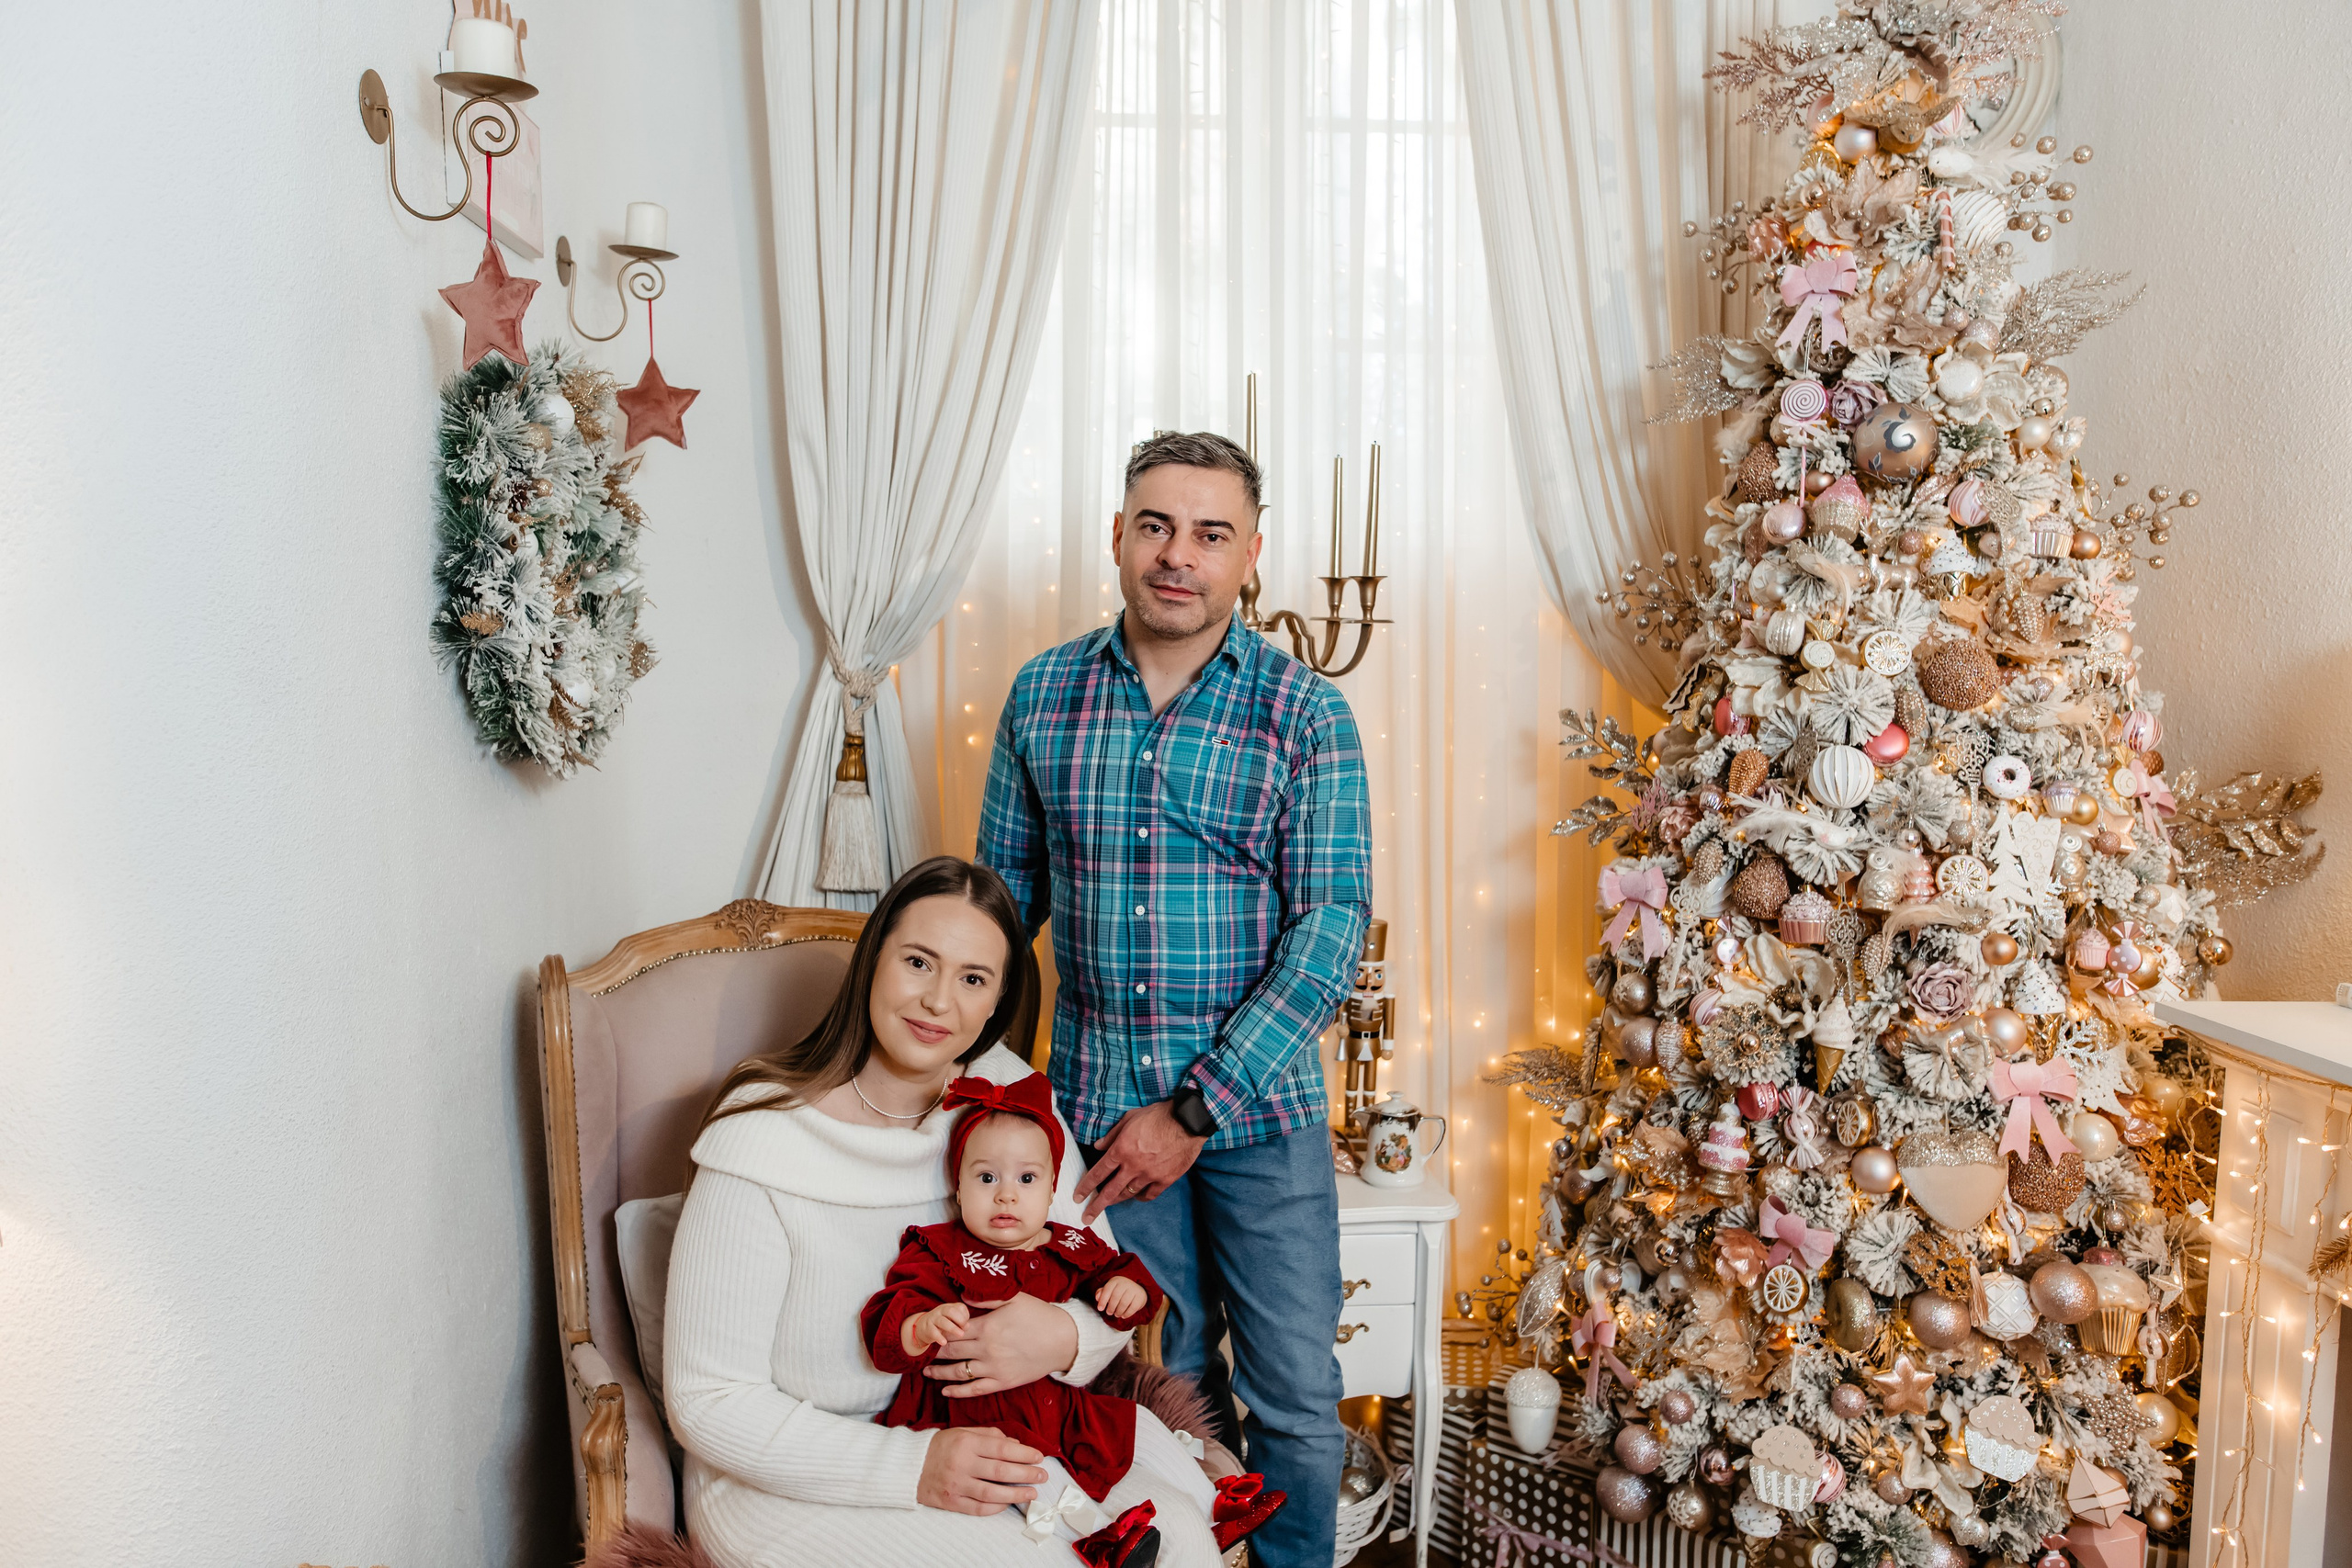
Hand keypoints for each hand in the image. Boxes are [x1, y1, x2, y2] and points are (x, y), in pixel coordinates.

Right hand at [903, 1300, 970, 1356]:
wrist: (921, 1327)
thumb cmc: (941, 1324)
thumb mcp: (951, 1320)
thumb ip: (960, 1322)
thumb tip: (967, 1326)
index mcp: (948, 1307)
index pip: (960, 1307)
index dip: (965, 1315)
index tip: (965, 1325)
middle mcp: (940, 1311)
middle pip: (951, 1311)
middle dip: (960, 1319)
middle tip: (964, 1329)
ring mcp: (933, 1319)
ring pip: (942, 1321)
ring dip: (953, 1328)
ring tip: (961, 1335)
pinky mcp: (927, 1328)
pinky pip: (933, 1332)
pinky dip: (939, 1337)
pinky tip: (944, 1342)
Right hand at [915, 1425, 1047, 1514]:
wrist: (908, 1466)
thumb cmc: (940, 1446)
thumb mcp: (963, 1432)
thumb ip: (990, 1436)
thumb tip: (1016, 1444)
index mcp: (966, 1442)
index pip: (1001, 1448)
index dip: (1024, 1454)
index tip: (1039, 1457)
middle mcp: (961, 1463)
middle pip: (1000, 1470)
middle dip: (1026, 1474)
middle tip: (1042, 1475)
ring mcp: (955, 1485)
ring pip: (992, 1492)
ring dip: (1016, 1494)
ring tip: (1032, 1493)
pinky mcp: (950, 1502)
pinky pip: (977, 1508)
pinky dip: (996, 1506)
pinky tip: (1008, 1502)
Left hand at [924, 1291, 1078, 1396]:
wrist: (1062, 1340)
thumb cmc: (1039, 1316)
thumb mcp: (1014, 1298)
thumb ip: (986, 1298)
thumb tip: (961, 1297)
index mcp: (987, 1326)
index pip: (953, 1331)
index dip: (938, 1332)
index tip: (925, 1332)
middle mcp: (987, 1349)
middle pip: (951, 1352)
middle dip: (933, 1352)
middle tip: (918, 1352)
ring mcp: (994, 1368)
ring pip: (958, 1373)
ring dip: (938, 1373)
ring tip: (925, 1371)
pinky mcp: (1003, 1382)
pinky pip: (975, 1390)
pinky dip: (957, 1392)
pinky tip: (945, 1391)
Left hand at [1074, 1100, 1206, 1221]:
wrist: (1187, 1121)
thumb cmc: (1158, 1115)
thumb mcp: (1130, 1118)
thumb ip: (1112, 1135)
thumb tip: (1098, 1146)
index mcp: (1121, 1149)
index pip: (1098, 1172)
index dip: (1086, 1186)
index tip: (1078, 1197)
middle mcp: (1133, 1166)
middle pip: (1110, 1191)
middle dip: (1096, 1206)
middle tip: (1086, 1217)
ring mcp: (1149, 1175)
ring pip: (1128, 1193)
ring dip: (1117, 1199)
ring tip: (1109, 1204)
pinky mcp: (1165, 1179)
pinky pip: (1148, 1195)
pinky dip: (1140, 1197)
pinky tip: (1136, 1196)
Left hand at [1094, 1277, 1147, 1319]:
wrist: (1137, 1289)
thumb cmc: (1119, 1291)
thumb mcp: (1110, 1289)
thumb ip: (1101, 1293)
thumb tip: (1097, 1298)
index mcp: (1116, 1280)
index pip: (1107, 1289)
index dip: (1103, 1300)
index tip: (1100, 1309)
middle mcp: (1125, 1283)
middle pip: (1116, 1296)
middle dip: (1111, 1307)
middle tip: (1109, 1313)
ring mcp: (1134, 1289)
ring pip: (1124, 1302)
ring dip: (1118, 1311)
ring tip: (1116, 1314)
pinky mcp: (1140, 1296)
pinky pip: (1133, 1307)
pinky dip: (1127, 1313)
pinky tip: (1123, 1316)